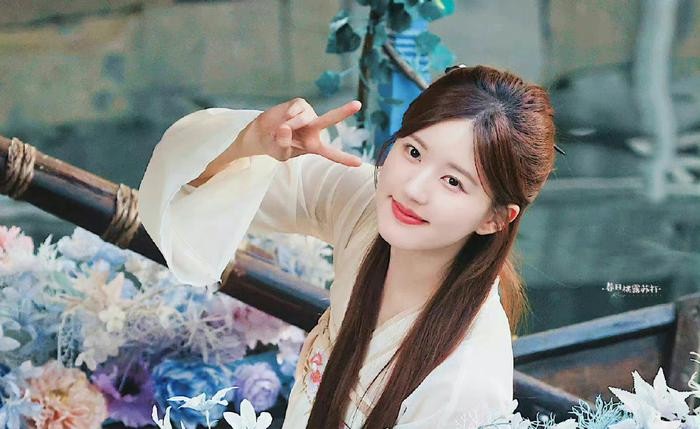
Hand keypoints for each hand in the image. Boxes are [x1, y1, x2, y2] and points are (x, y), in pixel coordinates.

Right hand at [249, 97, 363, 166]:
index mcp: (314, 146)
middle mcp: (314, 129)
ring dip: (290, 125)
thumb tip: (286, 127)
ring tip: (280, 130)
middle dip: (343, 112)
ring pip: (302, 118)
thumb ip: (285, 144)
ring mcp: (307, 115)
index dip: (344, 158)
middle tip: (358, 104)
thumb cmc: (275, 146)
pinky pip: (295, 110)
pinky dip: (286, 116)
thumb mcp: (280, 153)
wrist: (262, 133)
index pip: (331, 153)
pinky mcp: (299, 104)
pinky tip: (283, 118)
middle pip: (329, 120)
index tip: (359, 163)